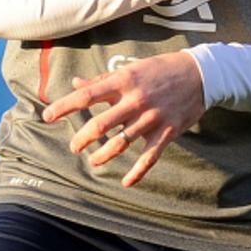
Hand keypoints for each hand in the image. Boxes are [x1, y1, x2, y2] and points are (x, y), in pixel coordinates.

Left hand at [41, 51, 205, 186]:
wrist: (203, 73)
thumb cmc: (162, 69)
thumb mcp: (133, 69)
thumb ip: (102, 79)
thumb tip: (75, 83)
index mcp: (125, 81)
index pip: (88, 95)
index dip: (65, 107)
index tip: (48, 116)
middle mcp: (137, 100)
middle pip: (101, 124)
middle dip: (82, 138)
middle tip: (75, 146)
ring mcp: (153, 117)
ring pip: (121, 142)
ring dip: (103, 155)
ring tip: (94, 160)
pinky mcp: (168, 130)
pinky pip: (150, 156)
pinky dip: (138, 172)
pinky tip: (127, 181)